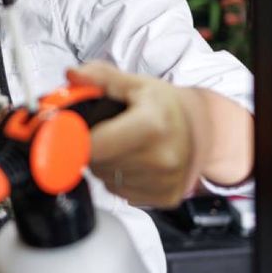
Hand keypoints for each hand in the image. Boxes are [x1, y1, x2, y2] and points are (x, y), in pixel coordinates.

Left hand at [66, 62, 201, 207]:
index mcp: (151, 126)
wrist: (203, 130)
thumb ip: (101, 77)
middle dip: (91, 149)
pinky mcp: (165, 198)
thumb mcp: (136, 83)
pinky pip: (123, 194)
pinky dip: (121, 180)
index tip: (68, 133)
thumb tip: (72, 74)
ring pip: (107, 181)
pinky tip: (135, 163)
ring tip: (123, 147)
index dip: (74, 138)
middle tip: (105, 133)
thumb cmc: (167, 106)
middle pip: (98, 164)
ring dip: (106, 166)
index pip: (93, 145)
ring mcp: (164, 182)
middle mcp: (160, 159)